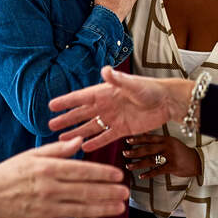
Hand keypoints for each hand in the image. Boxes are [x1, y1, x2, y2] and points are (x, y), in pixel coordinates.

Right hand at [0, 137, 128, 217]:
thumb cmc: (9, 173)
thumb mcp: (31, 155)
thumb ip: (57, 149)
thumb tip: (79, 140)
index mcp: (48, 168)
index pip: (82, 171)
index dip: (103, 173)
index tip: (118, 174)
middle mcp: (49, 188)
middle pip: (85, 191)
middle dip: (108, 192)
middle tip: (125, 192)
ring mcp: (47, 207)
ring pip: (81, 208)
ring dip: (102, 208)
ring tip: (119, 207)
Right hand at [49, 66, 194, 151]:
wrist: (167, 102)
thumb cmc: (150, 89)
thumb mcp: (132, 85)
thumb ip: (117, 80)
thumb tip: (105, 70)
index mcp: (105, 92)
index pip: (81, 98)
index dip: (66, 102)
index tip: (51, 105)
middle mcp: (106, 105)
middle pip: (82, 114)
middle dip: (67, 120)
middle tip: (51, 126)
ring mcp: (113, 118)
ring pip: (91, 127)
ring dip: (78, 133)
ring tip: (63, 140)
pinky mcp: (122, 129)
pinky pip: (105, 137)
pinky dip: (95, 142)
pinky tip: (84, 148)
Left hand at [124, 134, 200, 179]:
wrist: (196, 160)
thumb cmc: (181, 152)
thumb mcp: (172, 142)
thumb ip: (160, 140)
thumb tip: (144, 137)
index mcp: (166, 139)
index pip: (149, 138)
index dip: (138, 139)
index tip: (127, 140)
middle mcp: (167, 146)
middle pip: (147, 149)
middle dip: (134, 151)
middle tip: (125, 153)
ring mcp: (170, 157)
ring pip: (150, 160)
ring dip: (138, 163)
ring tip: (129, 165)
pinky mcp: (172, 167)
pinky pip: (157, 171)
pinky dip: (148, 174)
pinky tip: (141, 176)